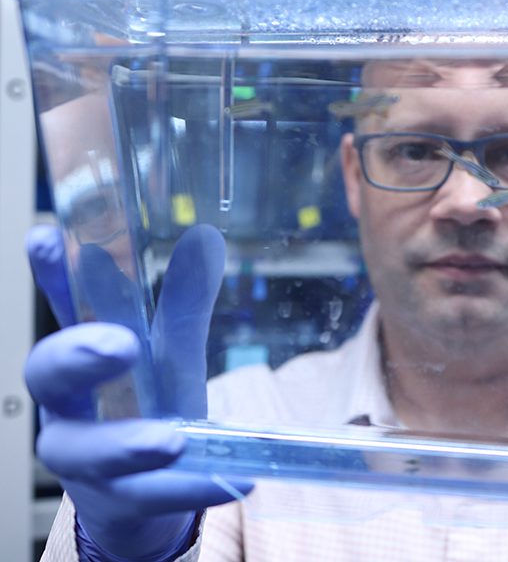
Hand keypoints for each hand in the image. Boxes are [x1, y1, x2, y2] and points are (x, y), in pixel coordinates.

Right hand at [24, 224, 252, 560]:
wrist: (146, 493)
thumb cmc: (146, 409)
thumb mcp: (168, 353)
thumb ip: (182, 302)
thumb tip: (203, 236)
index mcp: (80, 357)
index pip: (60, 309)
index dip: (50, 275)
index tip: (47, 235)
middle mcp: (68, 405)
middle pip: (48, 375)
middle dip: (76, 355)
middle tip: (118, 344)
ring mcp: (84, 458)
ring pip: (84, 451)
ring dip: (126, 443)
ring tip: (172, 440)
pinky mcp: (115, 501)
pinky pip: (145, 497)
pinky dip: (186, 489)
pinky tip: (230, 481)